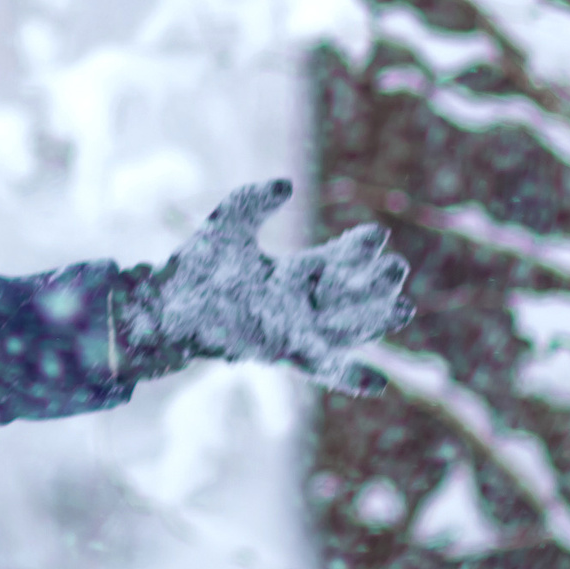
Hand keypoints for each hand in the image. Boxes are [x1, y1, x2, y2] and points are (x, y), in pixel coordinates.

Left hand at [114, 179, 413, 391]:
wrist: (166, 305)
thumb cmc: (195, 266)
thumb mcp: (229, 225)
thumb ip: (255, 201)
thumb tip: (289, 185)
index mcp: (293, 273)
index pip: (337, 261)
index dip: (358, 249)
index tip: (377, 236)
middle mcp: (299, 303)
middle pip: (352, 296)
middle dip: (376, 284)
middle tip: (397, 269)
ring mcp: (293, 330)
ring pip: (348, 329)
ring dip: (375, 321)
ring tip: (403, 308)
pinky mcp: (282, 352)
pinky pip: (322, 369)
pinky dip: (348, 378)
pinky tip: (377, 383)